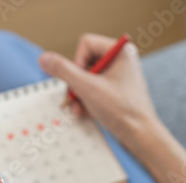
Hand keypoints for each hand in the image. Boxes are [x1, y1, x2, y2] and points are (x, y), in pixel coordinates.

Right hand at [39, 33, 162, 155]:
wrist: (141, 136)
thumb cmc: (123, 111)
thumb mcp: (87, 88)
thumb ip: (64, 71)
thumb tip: (44, 58)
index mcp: (121, 51)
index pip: (86, 44)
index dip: (76, 63)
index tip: (80, 81)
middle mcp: (120, 61)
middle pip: (83, 63)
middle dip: (75, 84)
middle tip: (74, 98)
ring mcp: (117, 77)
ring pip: (85, 79)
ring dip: (77, 95)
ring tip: (78, 110)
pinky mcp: (114, 93)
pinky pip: (91, 90)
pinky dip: (85, 102)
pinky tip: (84, 113)